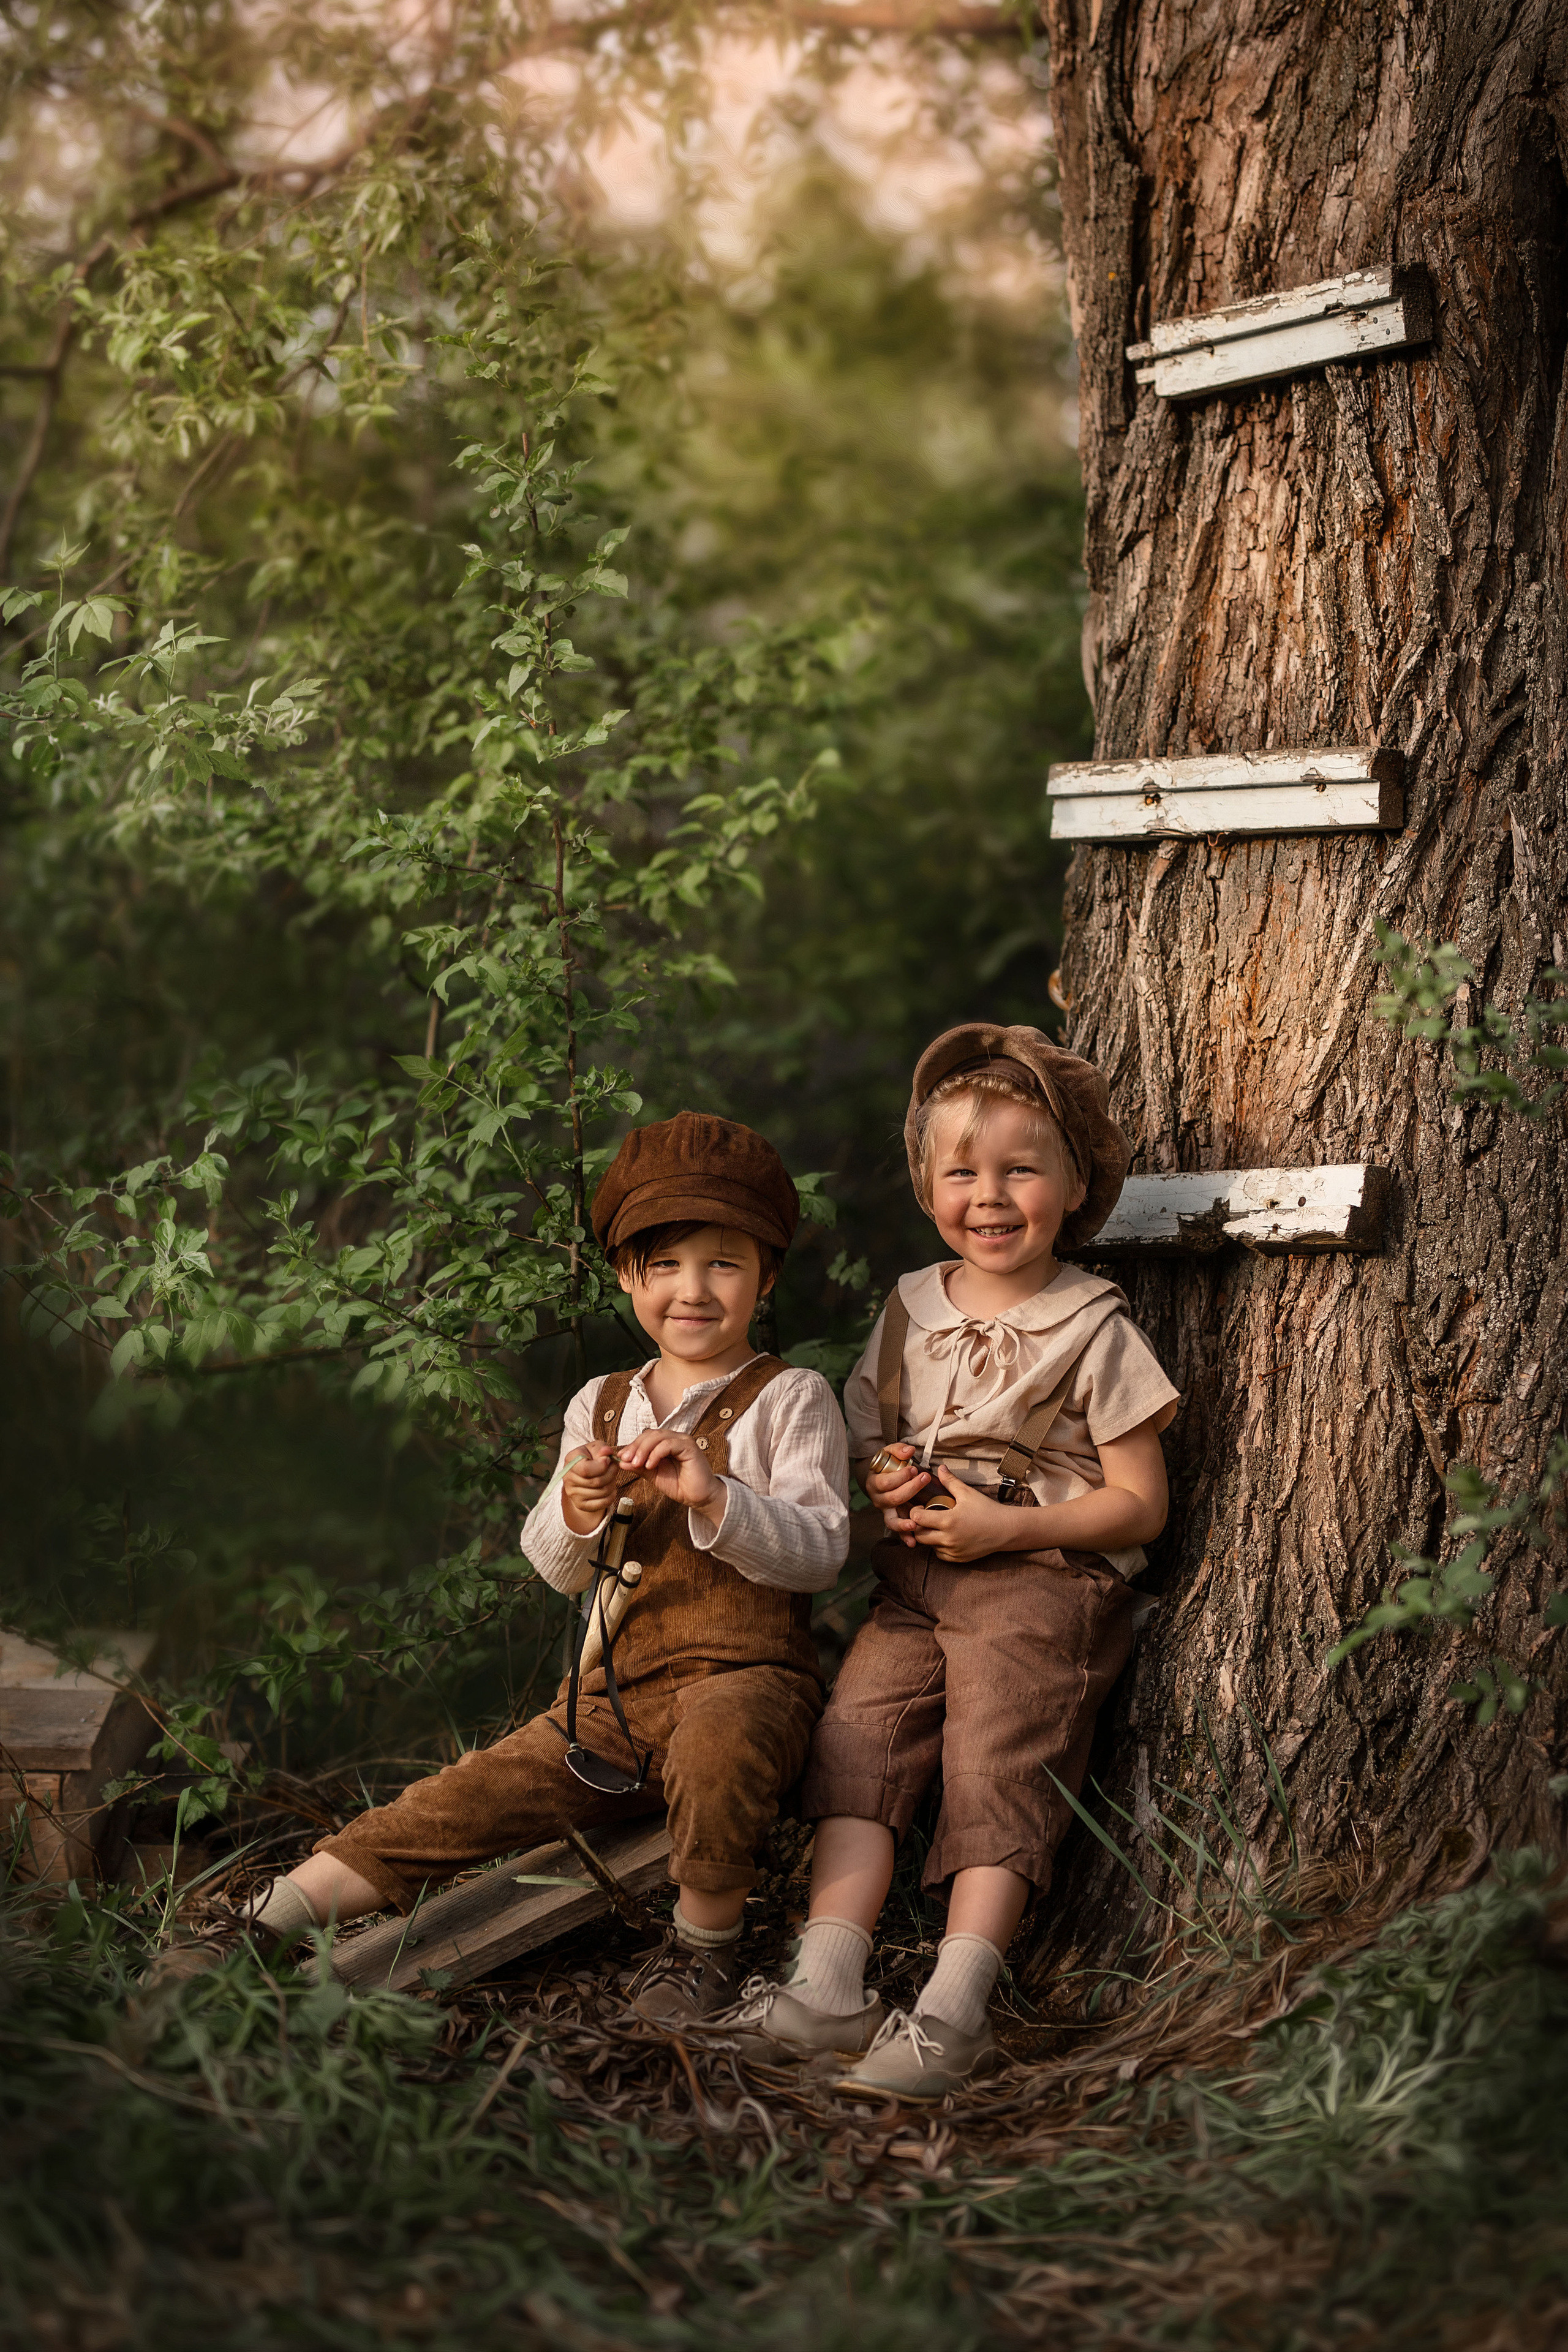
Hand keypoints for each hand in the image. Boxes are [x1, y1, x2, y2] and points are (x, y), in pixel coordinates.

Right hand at [561, 1443, 620, 1534]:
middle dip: (611, 1473)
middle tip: (614, 1467)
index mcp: (570, 1460)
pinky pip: (604, 1502)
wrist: (584, 1473)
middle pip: (597, 1482)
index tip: (607, 1460)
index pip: (586, 1470)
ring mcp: (573, 1494)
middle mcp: (568, 1478)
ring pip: (602, 1492)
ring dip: (612, 1483)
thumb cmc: (591, 1457)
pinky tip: (609, 1486)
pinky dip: (611, 1494)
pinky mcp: (581, 1504)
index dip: (602, 1466)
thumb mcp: (596, 1447)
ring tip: (610, 1476)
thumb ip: (601, 1448)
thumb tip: (607, 1452)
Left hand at [613, 1429, 722, 1518]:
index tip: (621, 1458)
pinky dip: (656, 1453)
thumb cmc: (679, 1485)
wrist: (698, 1497)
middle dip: (635, 1447)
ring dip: (644, 1449)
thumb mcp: (654, 1475)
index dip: (632, 1445)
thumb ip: (639, 1467)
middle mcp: (675, 1438)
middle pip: (650, 1434)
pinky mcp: (690, 1447)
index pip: (646, 1437)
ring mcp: (683, 1441)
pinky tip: (650, 1465)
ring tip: (636, 1464)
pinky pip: (669, 1444)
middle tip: (626, 1460)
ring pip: (658, 1436)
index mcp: (666, 1443)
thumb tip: (621, 1461)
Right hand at [862, 1444, 933, 1548]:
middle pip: (893, 1499)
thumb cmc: (888, 1464)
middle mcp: (878, 1499)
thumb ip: (898, 1450)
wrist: (882, 1477)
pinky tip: (913, 1543)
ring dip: (903, 1524)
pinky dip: (905, 1537)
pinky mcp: (895, 1519)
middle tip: (924, 1478)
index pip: (885, 1482)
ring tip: (914, 1524)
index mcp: (874, 1483)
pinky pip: (898, 1531)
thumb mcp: (890, 1453)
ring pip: (892, 1520)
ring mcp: (886, 1512)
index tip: (914, 1469)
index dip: (900, 1477)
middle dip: (910, 1489)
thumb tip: (909, 1451)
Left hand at [907, 1467, 1025, 1562]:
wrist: (1005, 1529)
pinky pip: (940, 1555)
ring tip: (936, 1526)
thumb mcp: (967, 1493)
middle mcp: (948, 1539)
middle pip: (919, 1535)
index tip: (922, 1507)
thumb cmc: (987, 1509)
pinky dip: (939, 1547)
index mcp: (948, 1521)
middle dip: (918, 1526)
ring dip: (929, 1537)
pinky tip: (945, 1537)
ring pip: (929, 1546)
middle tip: (925, 1517)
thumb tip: (939, 1468)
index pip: (918, 1519)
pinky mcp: (958, 1559)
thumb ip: (950, 1481)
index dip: (916, 1511)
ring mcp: (953, 1551)